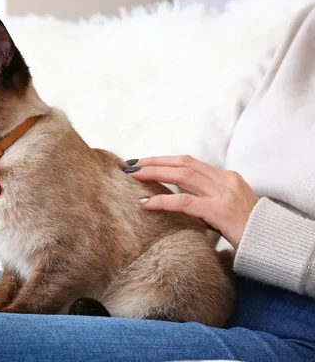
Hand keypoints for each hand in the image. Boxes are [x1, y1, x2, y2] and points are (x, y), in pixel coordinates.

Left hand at [124, 155, 258, 247]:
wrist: (273, 244)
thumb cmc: (248, 231)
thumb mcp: (227, 208)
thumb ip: (207, 199)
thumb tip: (178, 199)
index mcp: (226, 177)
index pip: (189, 162)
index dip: (164, 160)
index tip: (143, 162)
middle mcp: (224, 180)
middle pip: (182, 163)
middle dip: (154, 162)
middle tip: (130, 165)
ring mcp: (223, 194)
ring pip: (181, 175)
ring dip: (153, 173)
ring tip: (133, 176)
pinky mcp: (220, 211)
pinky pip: (184, 202)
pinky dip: (162, 201)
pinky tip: (145, 204)